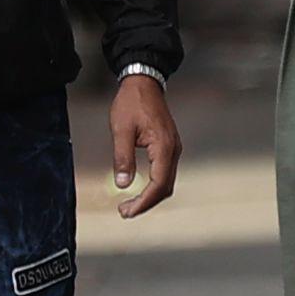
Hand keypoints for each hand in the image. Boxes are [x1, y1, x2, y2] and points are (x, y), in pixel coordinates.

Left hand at [109, 73, 181, 219]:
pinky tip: (140, 188)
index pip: (158, 184)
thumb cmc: (132, 103)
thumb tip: (123, 184)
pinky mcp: (168, 147)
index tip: (126, 211)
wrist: (144, 83)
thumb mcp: (121, 130)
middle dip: (146, 203)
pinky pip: (165, 172)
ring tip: (129, 204)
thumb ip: (123, 158)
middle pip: (165, 187)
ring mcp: (173, 149)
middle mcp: (173, 150)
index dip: (143, 202)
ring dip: (150, 196)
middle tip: (124, 212)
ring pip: (166, 181)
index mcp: (163, 147)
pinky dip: (153, 185)